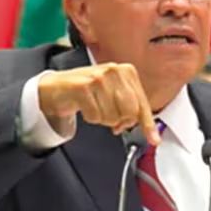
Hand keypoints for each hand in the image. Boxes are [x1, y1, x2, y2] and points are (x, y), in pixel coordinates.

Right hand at [38, 63, 160, 145]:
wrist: (56, 87)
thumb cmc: (87, 91)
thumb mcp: (114, 94)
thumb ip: (131, 108)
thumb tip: (148, 132)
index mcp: (127, 71)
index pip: (142, 103)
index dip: (147, 125)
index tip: (154, 139)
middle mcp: (114, 71)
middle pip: (130, 113)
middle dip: (120, 122)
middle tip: (111, 119)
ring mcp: (98, 78)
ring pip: (113, 117)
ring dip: (103, 119)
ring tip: (96, 108)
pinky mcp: (83, 87)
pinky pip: (95, 117)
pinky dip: (91, 118)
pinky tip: (85, 107)